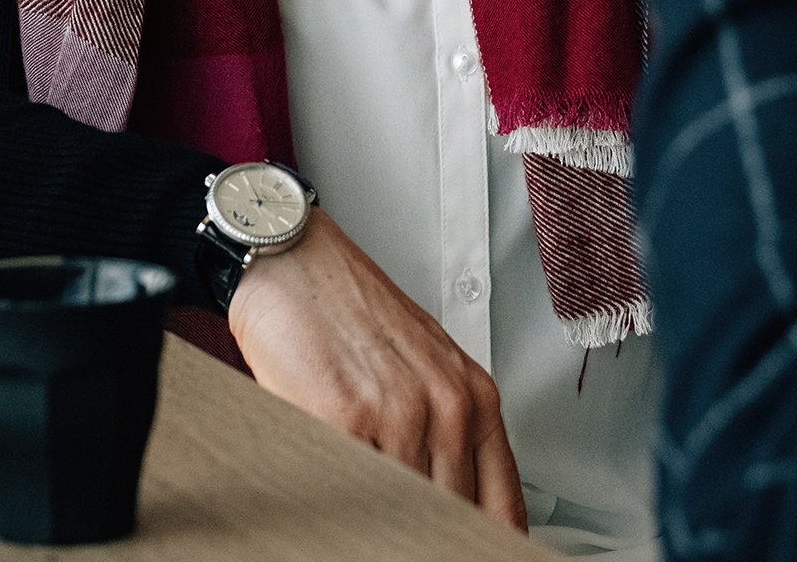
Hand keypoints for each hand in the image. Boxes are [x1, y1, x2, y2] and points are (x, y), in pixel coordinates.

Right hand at [224, 209, 525, 530]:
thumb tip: (454, 505)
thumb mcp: (425, 370)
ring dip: (385, 520)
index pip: (502, 508)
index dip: (487, 543)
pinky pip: (351, 487)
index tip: (473, 550)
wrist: (294, 264)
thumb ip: (448, 436)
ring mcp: (398, 414)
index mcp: (475, 399)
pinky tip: (335, 493)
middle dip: (431, 533)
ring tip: (362, 507)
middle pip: (454, 514)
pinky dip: (342, 499)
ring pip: (404, 508)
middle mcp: (446, 407)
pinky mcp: (343, 417)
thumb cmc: (350, 313)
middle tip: (411, 535)